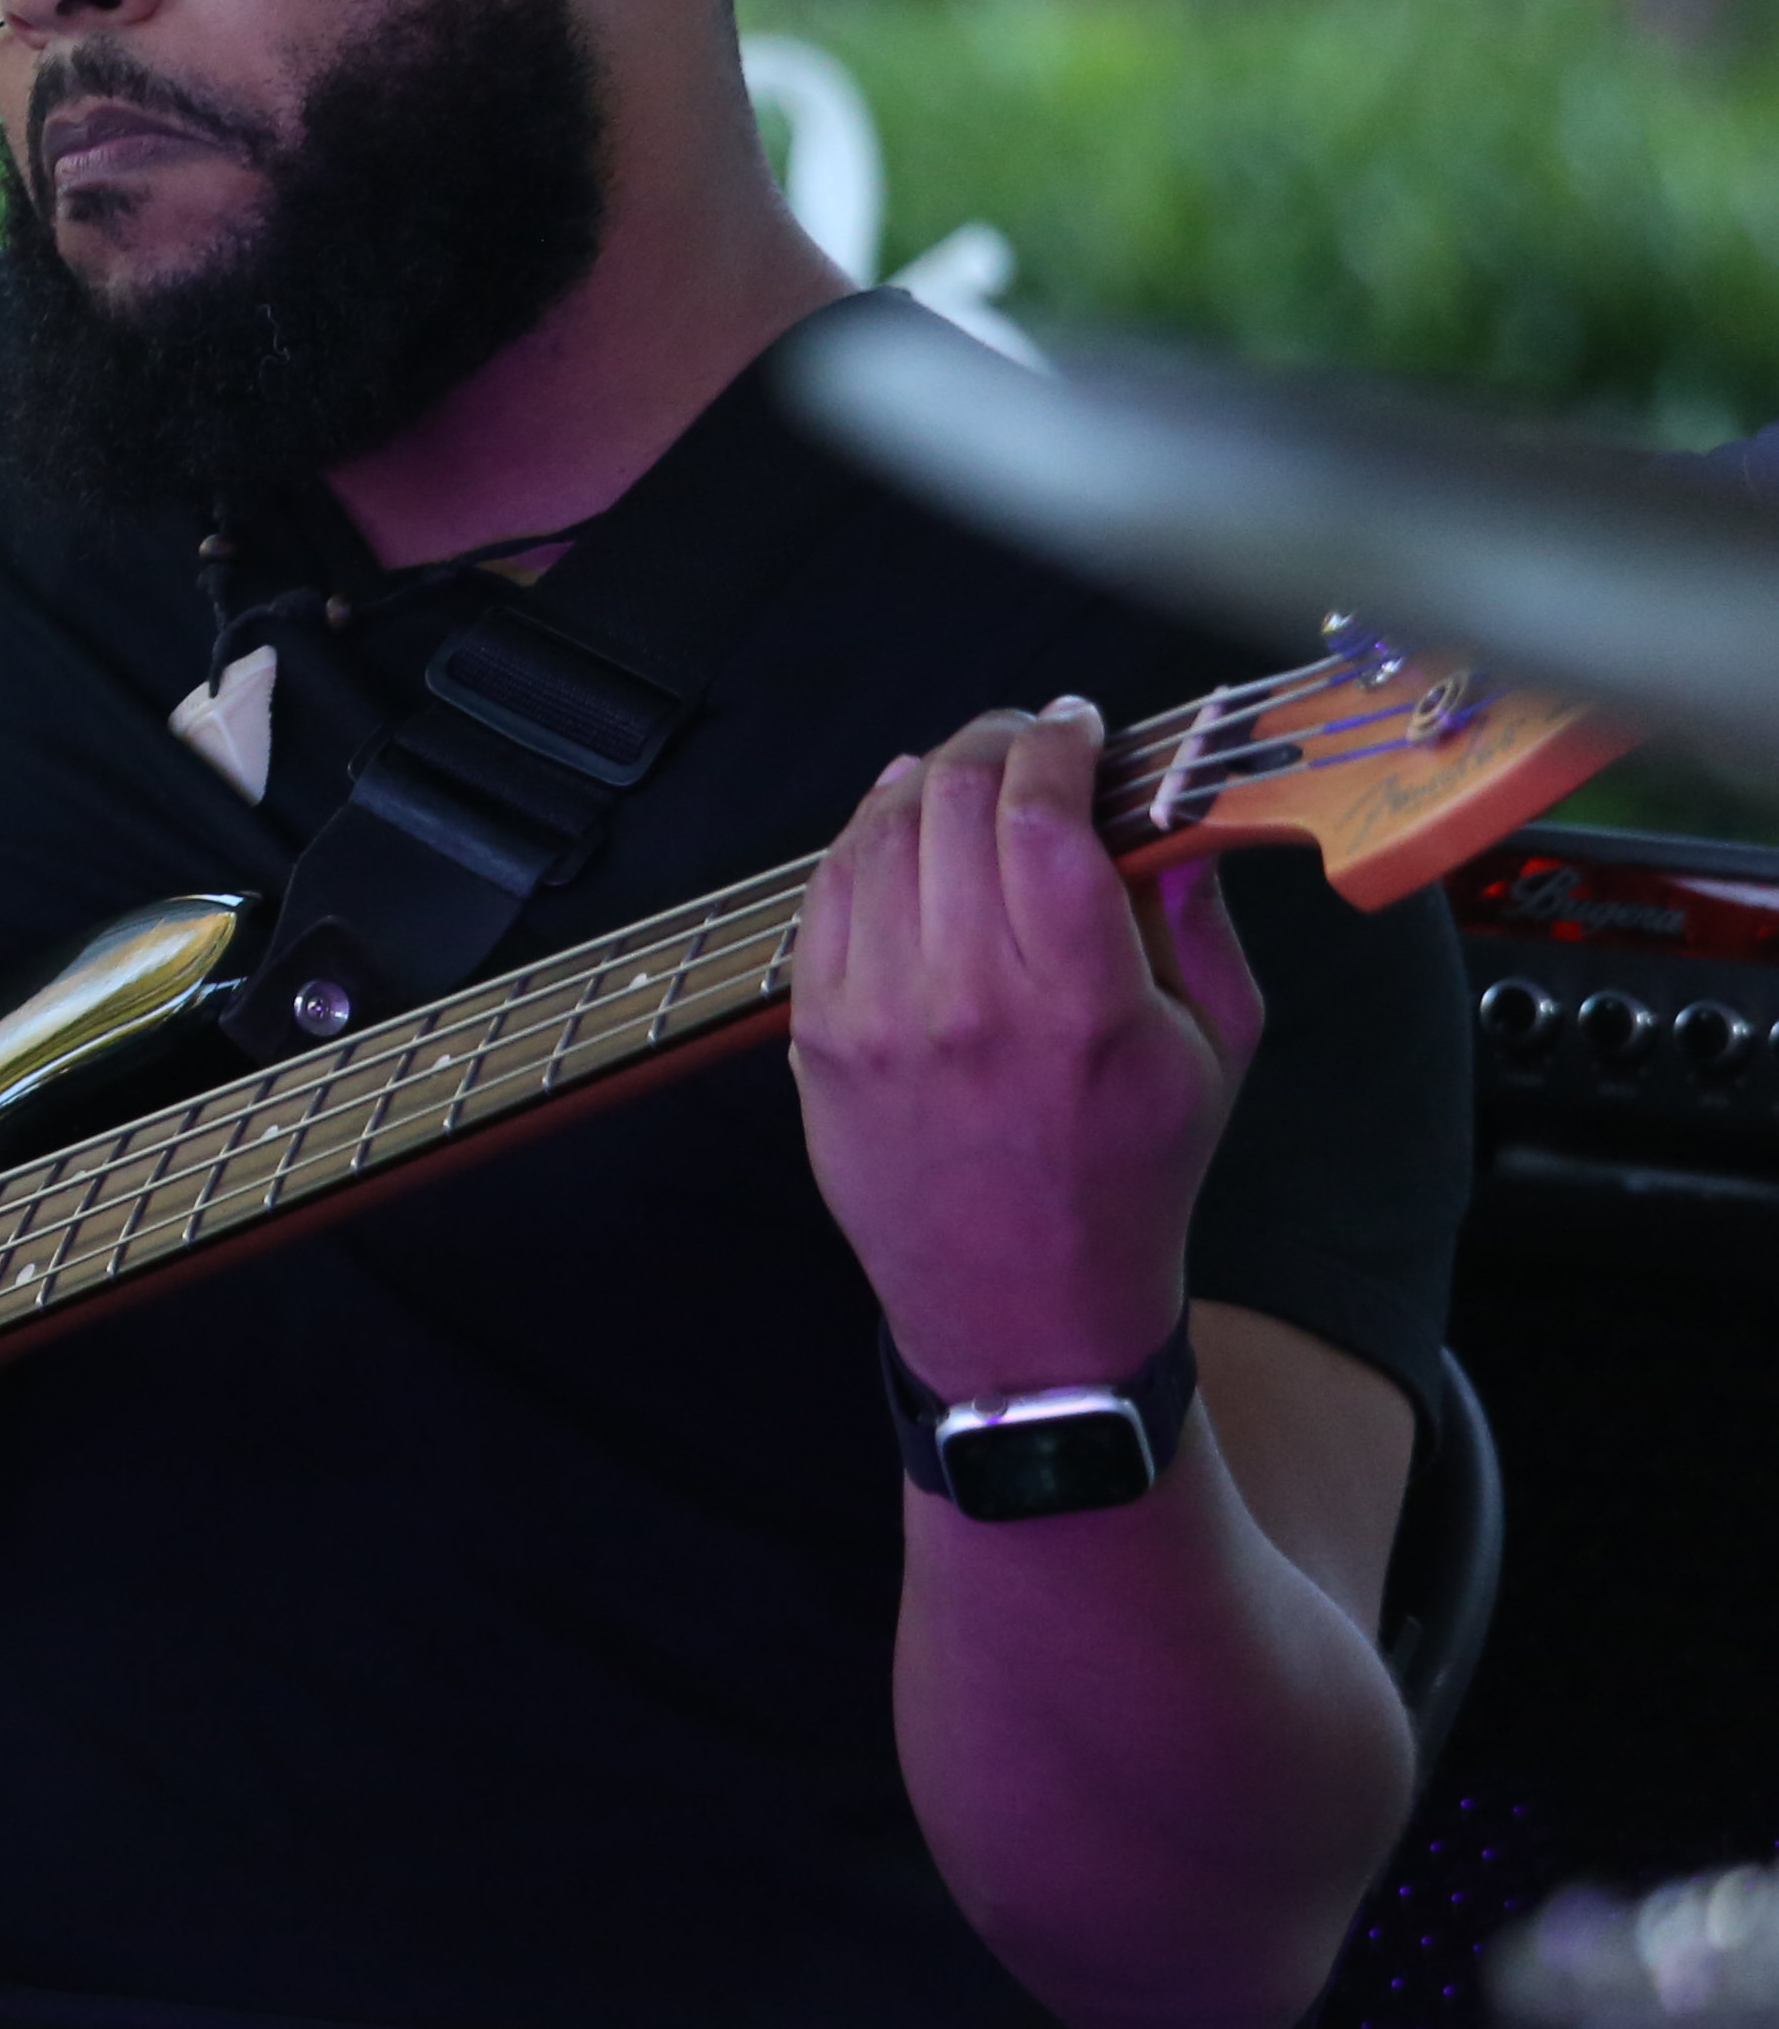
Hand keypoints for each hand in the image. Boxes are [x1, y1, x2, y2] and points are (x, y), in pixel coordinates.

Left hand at [793, 697, 1262, 1405]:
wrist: (1023, 1305)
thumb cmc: (1133, 1175)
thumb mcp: (1213, 1051)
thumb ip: (1196, 919)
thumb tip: (1173, 809)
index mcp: (1079, 999)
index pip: (1042, 814)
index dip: (1059, 743)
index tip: (1082, 723)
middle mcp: (965, 997)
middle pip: (952, 805)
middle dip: (993, 744)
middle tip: (1027, 736)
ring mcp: (874, 1015)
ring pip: (878, 837)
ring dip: (923, 780)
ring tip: (964, 770)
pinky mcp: (815, 1036)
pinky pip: (825, 896)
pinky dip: (862, 840)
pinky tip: (898, 822)